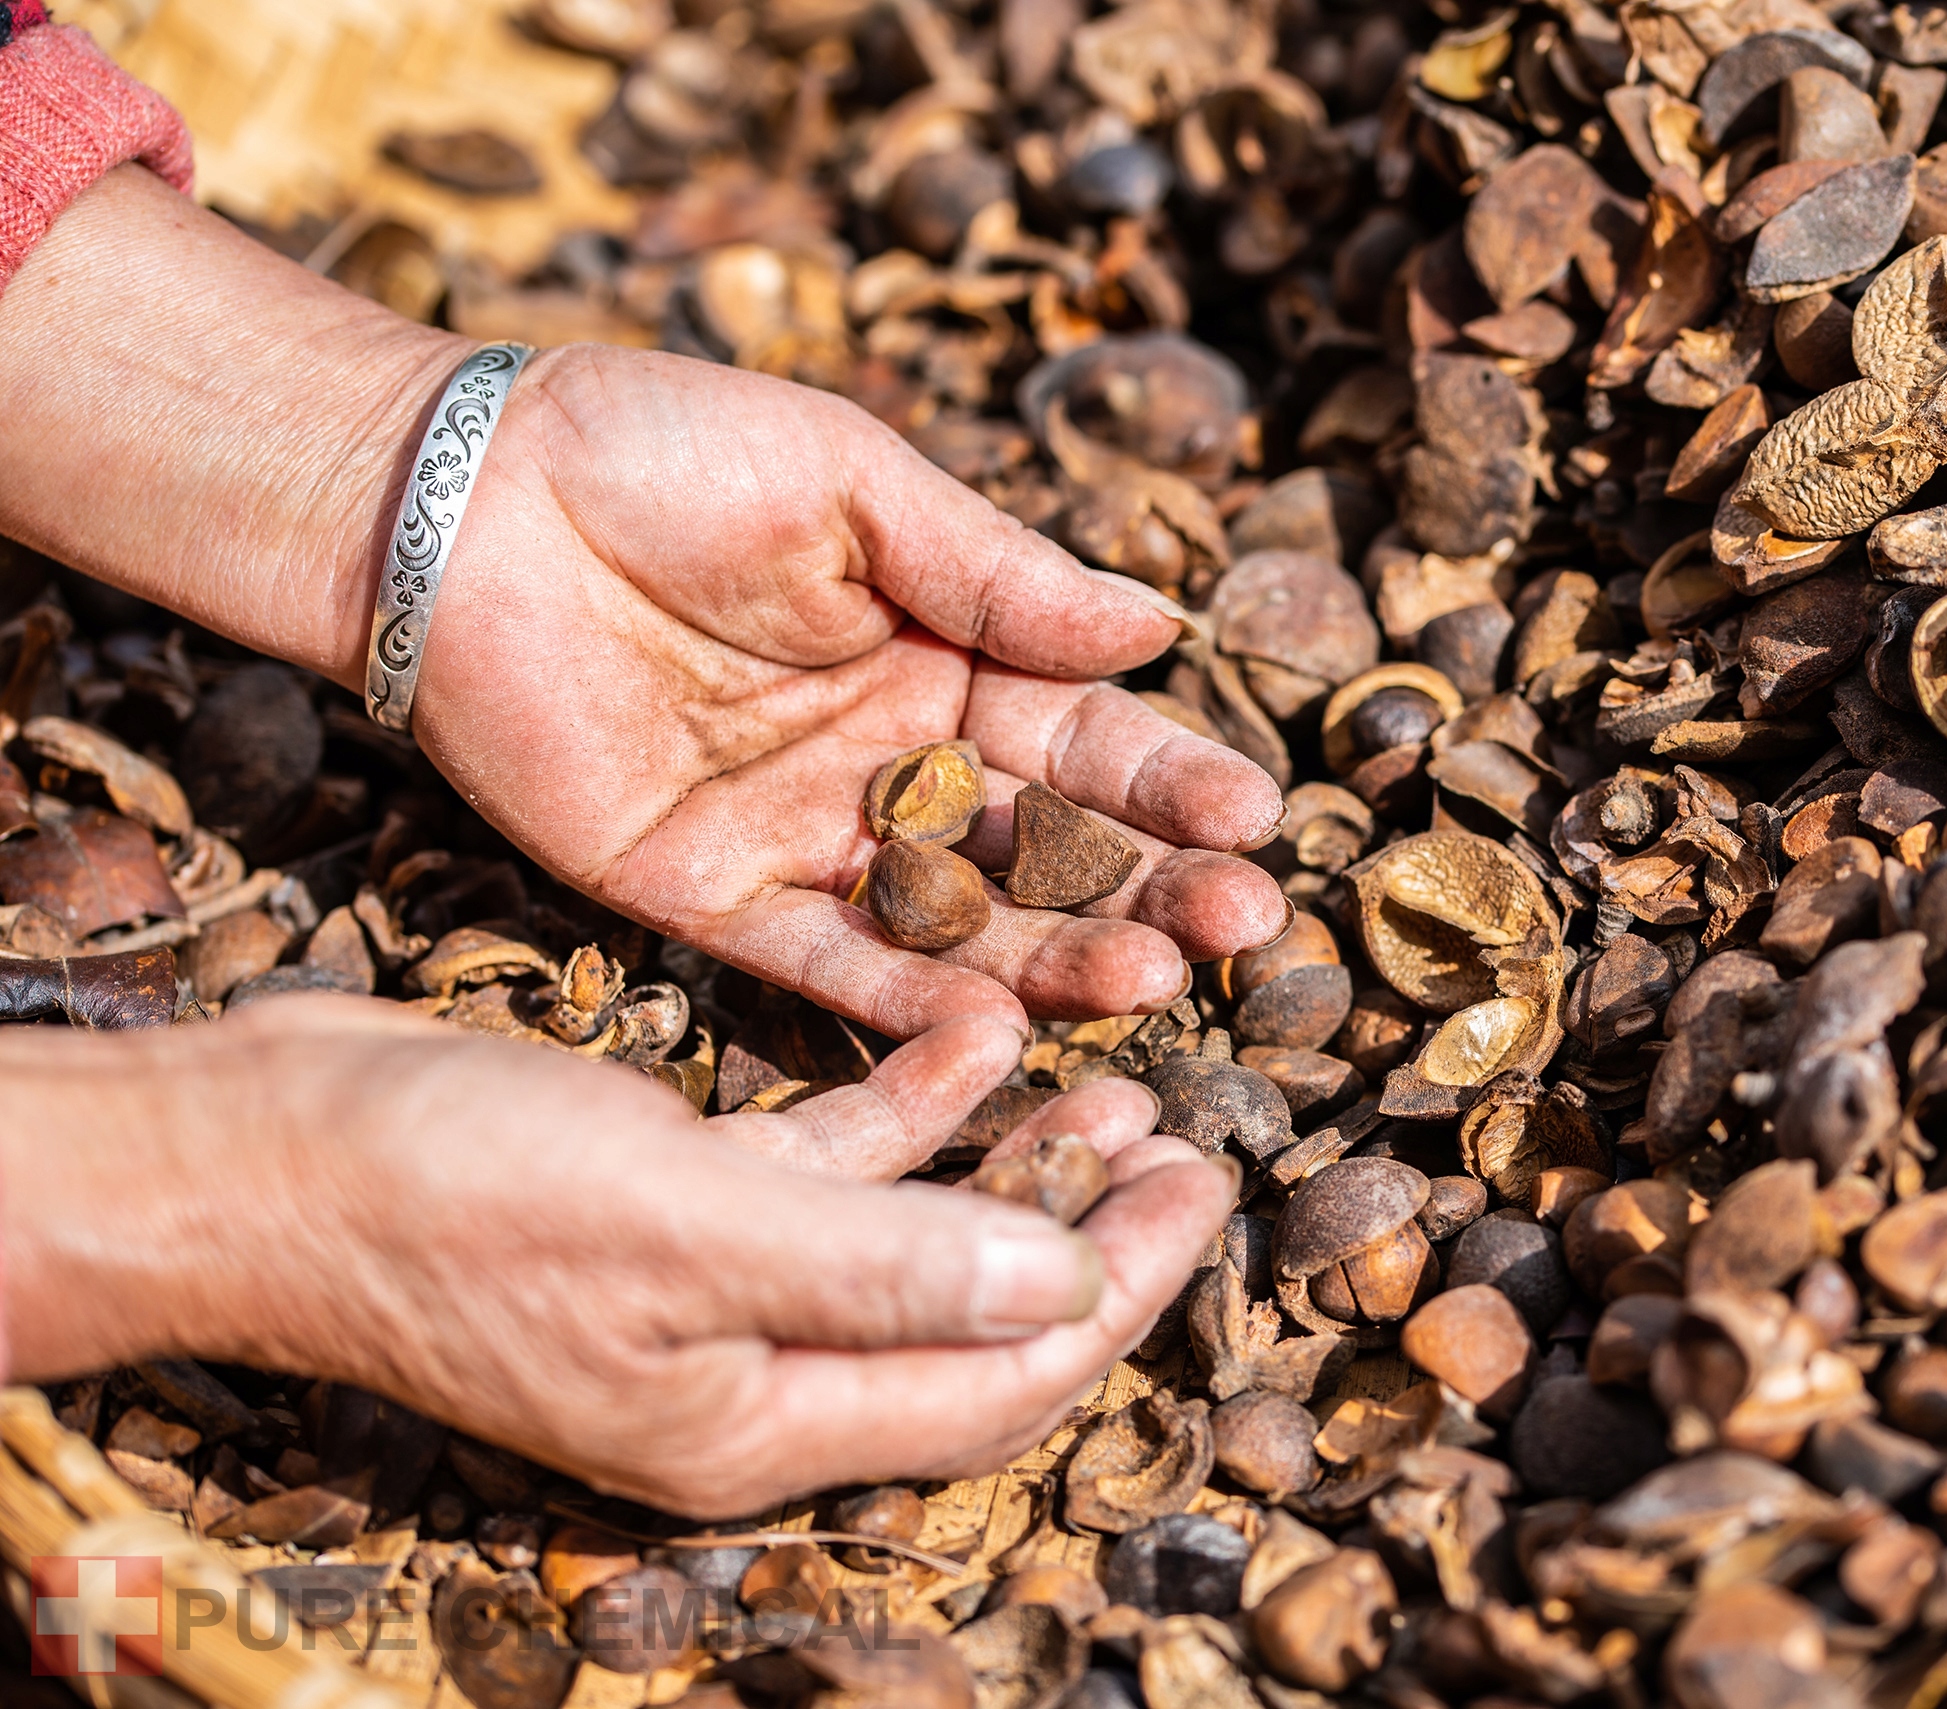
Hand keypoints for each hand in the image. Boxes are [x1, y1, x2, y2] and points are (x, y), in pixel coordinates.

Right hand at [2, 998, 1234, 1515]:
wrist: (260, 1151)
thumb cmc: (450, 1197)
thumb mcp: (683, 1229)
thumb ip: (880, 1265)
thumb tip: (1062, 1289)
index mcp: (761, 1418)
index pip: (997, 1382)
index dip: (1118, 1296)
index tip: (1204, 1196)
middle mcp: (751, 1368)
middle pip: (973, 1316)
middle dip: (1090, 1238)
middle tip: (1188, 1147)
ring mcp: (715, 1284)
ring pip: (913, 1231)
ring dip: (1015, 1163)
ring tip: (1117, 1083)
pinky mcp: (677, 1197)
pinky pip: (830, 1161)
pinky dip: (908, 1103)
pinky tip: (977, 1030)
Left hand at [419, 343, 1286, 1035]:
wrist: (457, 497)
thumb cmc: (658, 451)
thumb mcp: (852, 483)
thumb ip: (996, 574)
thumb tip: (1159, 627)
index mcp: (943, 655)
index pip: (1087, 735)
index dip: (1173, 780)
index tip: (1257, 820)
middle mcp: (893, 760)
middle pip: (1048, 846)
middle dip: (1150, 887)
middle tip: (1241, 930)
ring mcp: (805, 837)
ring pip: (957, 920)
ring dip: (1058, 957)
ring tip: (1152, 982)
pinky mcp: (705, 894)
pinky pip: (823, 964)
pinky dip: (907, 1003)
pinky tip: (1001, 1029)